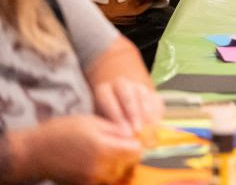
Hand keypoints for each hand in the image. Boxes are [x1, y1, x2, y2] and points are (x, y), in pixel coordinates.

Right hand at [10, 115, 140, 183]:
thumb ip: (116, 130)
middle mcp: (100, 168)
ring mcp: (91, 179)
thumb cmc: (62, 132)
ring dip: (116, 164)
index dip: (136, 143)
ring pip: (116, 173)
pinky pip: (102, 179)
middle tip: (116, 144)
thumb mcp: (92, 122)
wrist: (34, 153)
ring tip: (102, 152)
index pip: (136, 151)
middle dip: (126, 154)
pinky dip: (103, 172)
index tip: (132, 138)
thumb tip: (135, 136)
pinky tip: (92, 161)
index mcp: (104, 149)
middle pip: (127, 164)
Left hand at [92, 77, 162, 143]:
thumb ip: (107, 126)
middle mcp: (120, 85)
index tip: (122, 131)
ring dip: (147, 115)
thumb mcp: (101, 119)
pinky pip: (155, 100)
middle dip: (134, 115)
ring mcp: (137, 86)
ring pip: (143, 98)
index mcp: (104, 90)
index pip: (109, 101)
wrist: (119, 100)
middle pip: (128, 98)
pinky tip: (155, 126)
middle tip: (137, 131)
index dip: (116, 117)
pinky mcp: (150, 91)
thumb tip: (115, 140)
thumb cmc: (106, 115)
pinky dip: (156, 114)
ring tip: (148, 130)